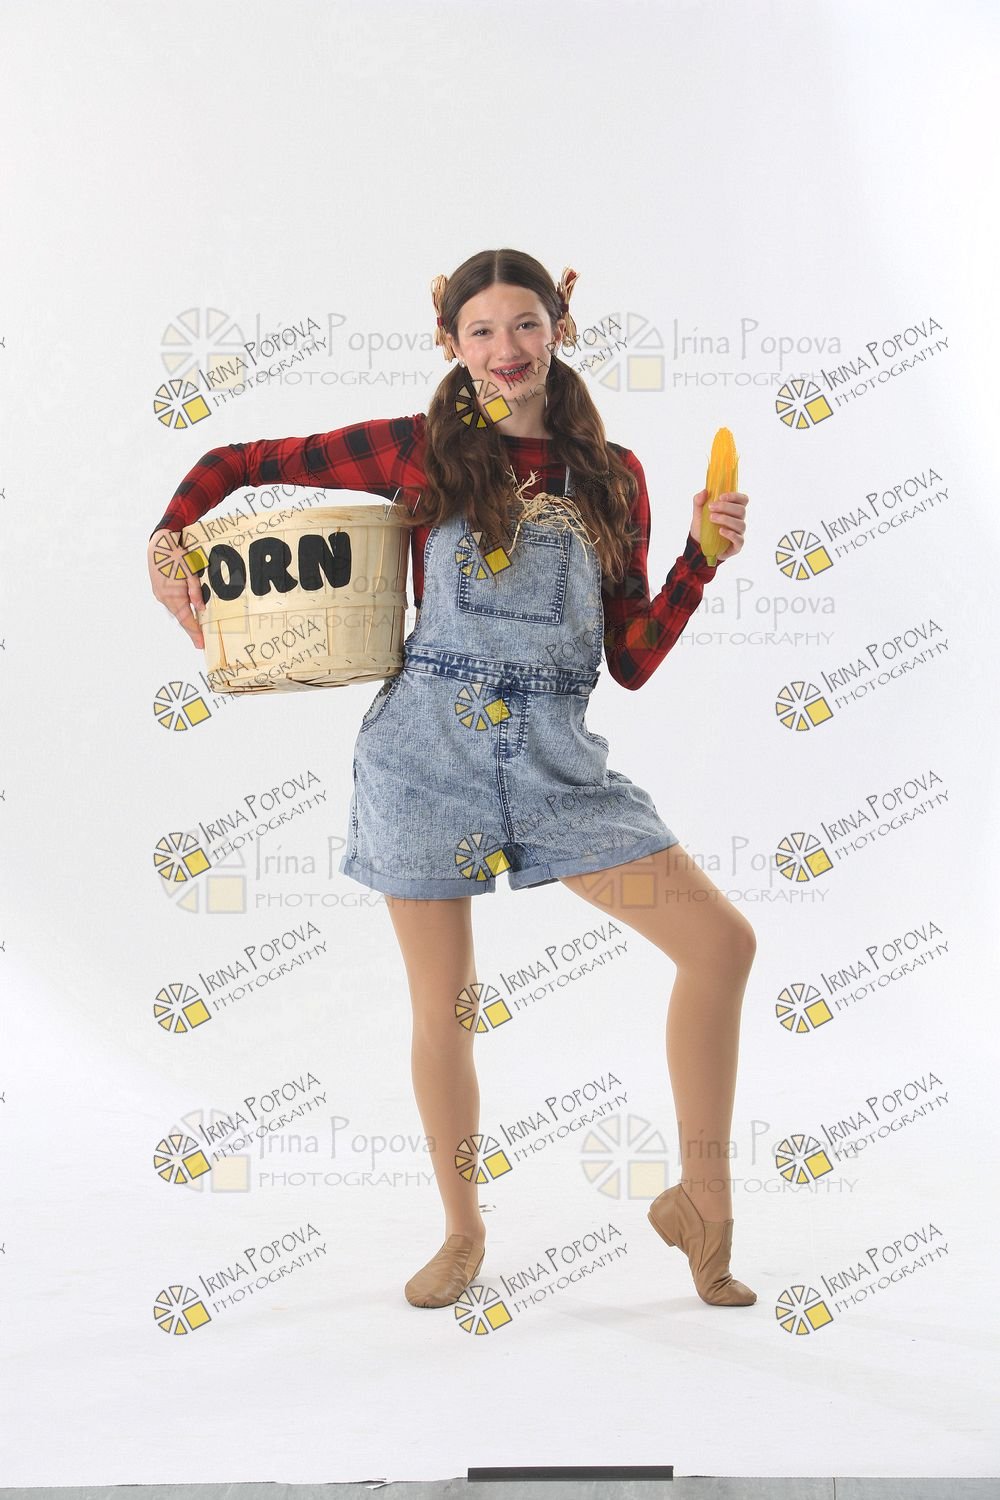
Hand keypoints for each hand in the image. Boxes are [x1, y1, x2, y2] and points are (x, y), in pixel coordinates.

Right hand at [147, 529, 205, 648]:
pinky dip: (180, 610)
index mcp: (172, 595)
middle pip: (180, 618)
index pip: (186, 619)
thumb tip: (201, 609)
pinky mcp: (159, 590)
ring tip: (196, 631)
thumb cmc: (176, 556)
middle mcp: (164, 598)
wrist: (159, 546)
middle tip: (200, 642)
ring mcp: (160, 594)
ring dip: (185, 620)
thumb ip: (195, 591)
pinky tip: (187, 614)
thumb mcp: (190, 572)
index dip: (194, 632)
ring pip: (176, 611)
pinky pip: (172, 604)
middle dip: (191, 630)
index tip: (201, 644)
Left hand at [690, 488, 748, 561]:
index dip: (735, 496)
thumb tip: (704, 491)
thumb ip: (699, 501)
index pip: (743, 500)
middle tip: (711, 508)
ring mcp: (739, 533)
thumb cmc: (703, 526)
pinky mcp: (737, 545)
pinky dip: (730, 534)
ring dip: (726, 519)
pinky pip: (739, 540)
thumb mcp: (698, 512)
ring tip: (711, 518)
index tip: (720, 496)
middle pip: (741, 510)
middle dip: (726, 507)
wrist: (698, 544)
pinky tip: (720, 531)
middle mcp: (739, 520)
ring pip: (740, 524)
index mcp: (734, 510)